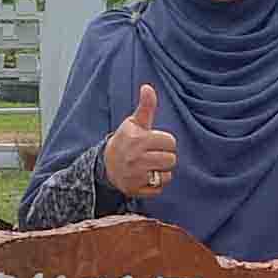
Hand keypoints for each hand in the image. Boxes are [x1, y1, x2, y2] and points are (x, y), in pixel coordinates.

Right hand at [103, 83, 177, 200]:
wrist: (106, 164)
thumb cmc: (125, 140)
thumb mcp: (134, 123)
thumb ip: (145, 106)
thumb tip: (147, 87)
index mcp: (138, 139)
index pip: (170, 142)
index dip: (165, 141)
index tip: (155, 142)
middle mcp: (136, 158)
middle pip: (171, 160)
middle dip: (165, 157)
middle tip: (154, 155)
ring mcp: (135, 176)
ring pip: (167, 176)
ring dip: (162, 171)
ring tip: (151, 166)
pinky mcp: (135, 190)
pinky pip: (159, 189)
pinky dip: (155, 185)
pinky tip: (146, 177)